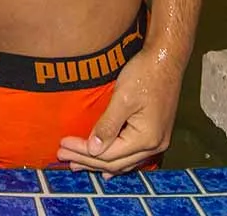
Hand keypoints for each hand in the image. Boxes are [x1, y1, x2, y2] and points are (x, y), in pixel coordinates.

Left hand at [57, 48, 180, 172]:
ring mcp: (157, 141)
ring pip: (124, 161)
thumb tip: (93, 150)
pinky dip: (116, 159)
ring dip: (99, 163)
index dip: (83, 152)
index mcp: (146, 139)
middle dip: (87, 160)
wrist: (165, 60)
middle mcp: (154, 146)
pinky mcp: (155, 134)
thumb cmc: (143, 75)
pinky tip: (106, 166)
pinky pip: (132, 155)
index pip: (108, 154)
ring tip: (77, 164)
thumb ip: (108, 126)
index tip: (61, 146)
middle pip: (115, 162)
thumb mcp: (122, 99)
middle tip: (62, 157)